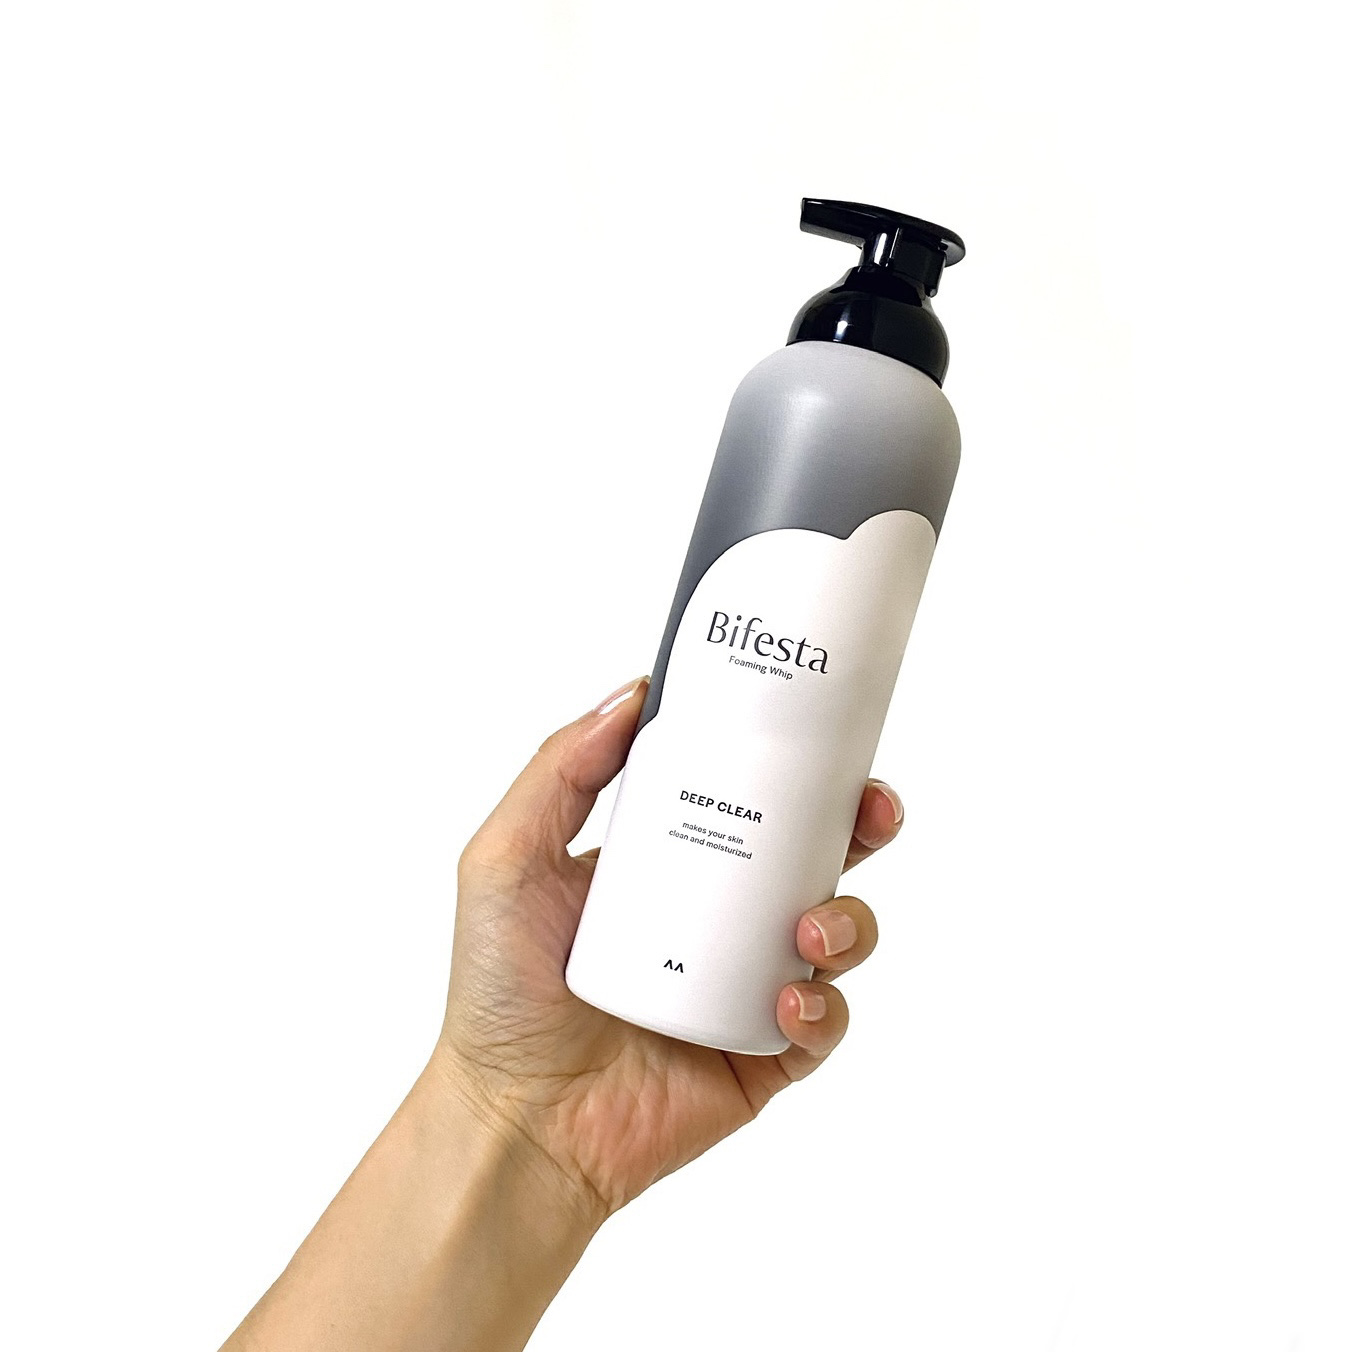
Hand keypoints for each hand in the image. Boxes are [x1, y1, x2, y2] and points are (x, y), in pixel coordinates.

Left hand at [437, 675, 903, 1221]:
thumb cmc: (499, 992)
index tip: (825, 736)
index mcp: (672, 863)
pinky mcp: (764, 1053)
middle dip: (859, 826)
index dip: (798, 767)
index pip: (751, 798)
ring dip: (850, 920)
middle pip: (817, 855)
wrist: (515, 1120)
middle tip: (870, 813)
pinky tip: (787, 1000)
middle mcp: (718, 918)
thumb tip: (632, 693)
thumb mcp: (508, 859)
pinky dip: (823, 1008)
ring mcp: (745, 984)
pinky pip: (825, 1022)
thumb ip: (560, 770)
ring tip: (809, 930)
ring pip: (839, 933)